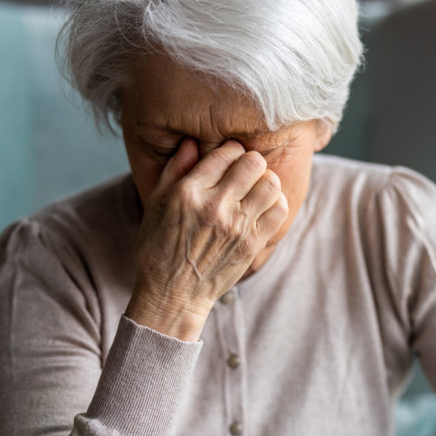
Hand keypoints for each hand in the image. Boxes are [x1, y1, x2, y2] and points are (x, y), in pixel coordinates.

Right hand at [125, 138, 288, 339]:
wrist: (173, 294)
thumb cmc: (160, 247)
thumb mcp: (156, 204)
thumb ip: (175, 169)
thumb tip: (191, 141)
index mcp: (188, 192)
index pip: (226, 152)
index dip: (230, 150)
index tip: (228, 159)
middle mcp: (214, 206)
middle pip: (253, 162)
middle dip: (251, 162)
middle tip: (244, 172)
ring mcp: (236, 226)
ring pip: (271, 183)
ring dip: (265, 181)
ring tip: (254, 190)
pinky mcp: (252, 244)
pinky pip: (279, 210)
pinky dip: (275, 203)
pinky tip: (261, 208)